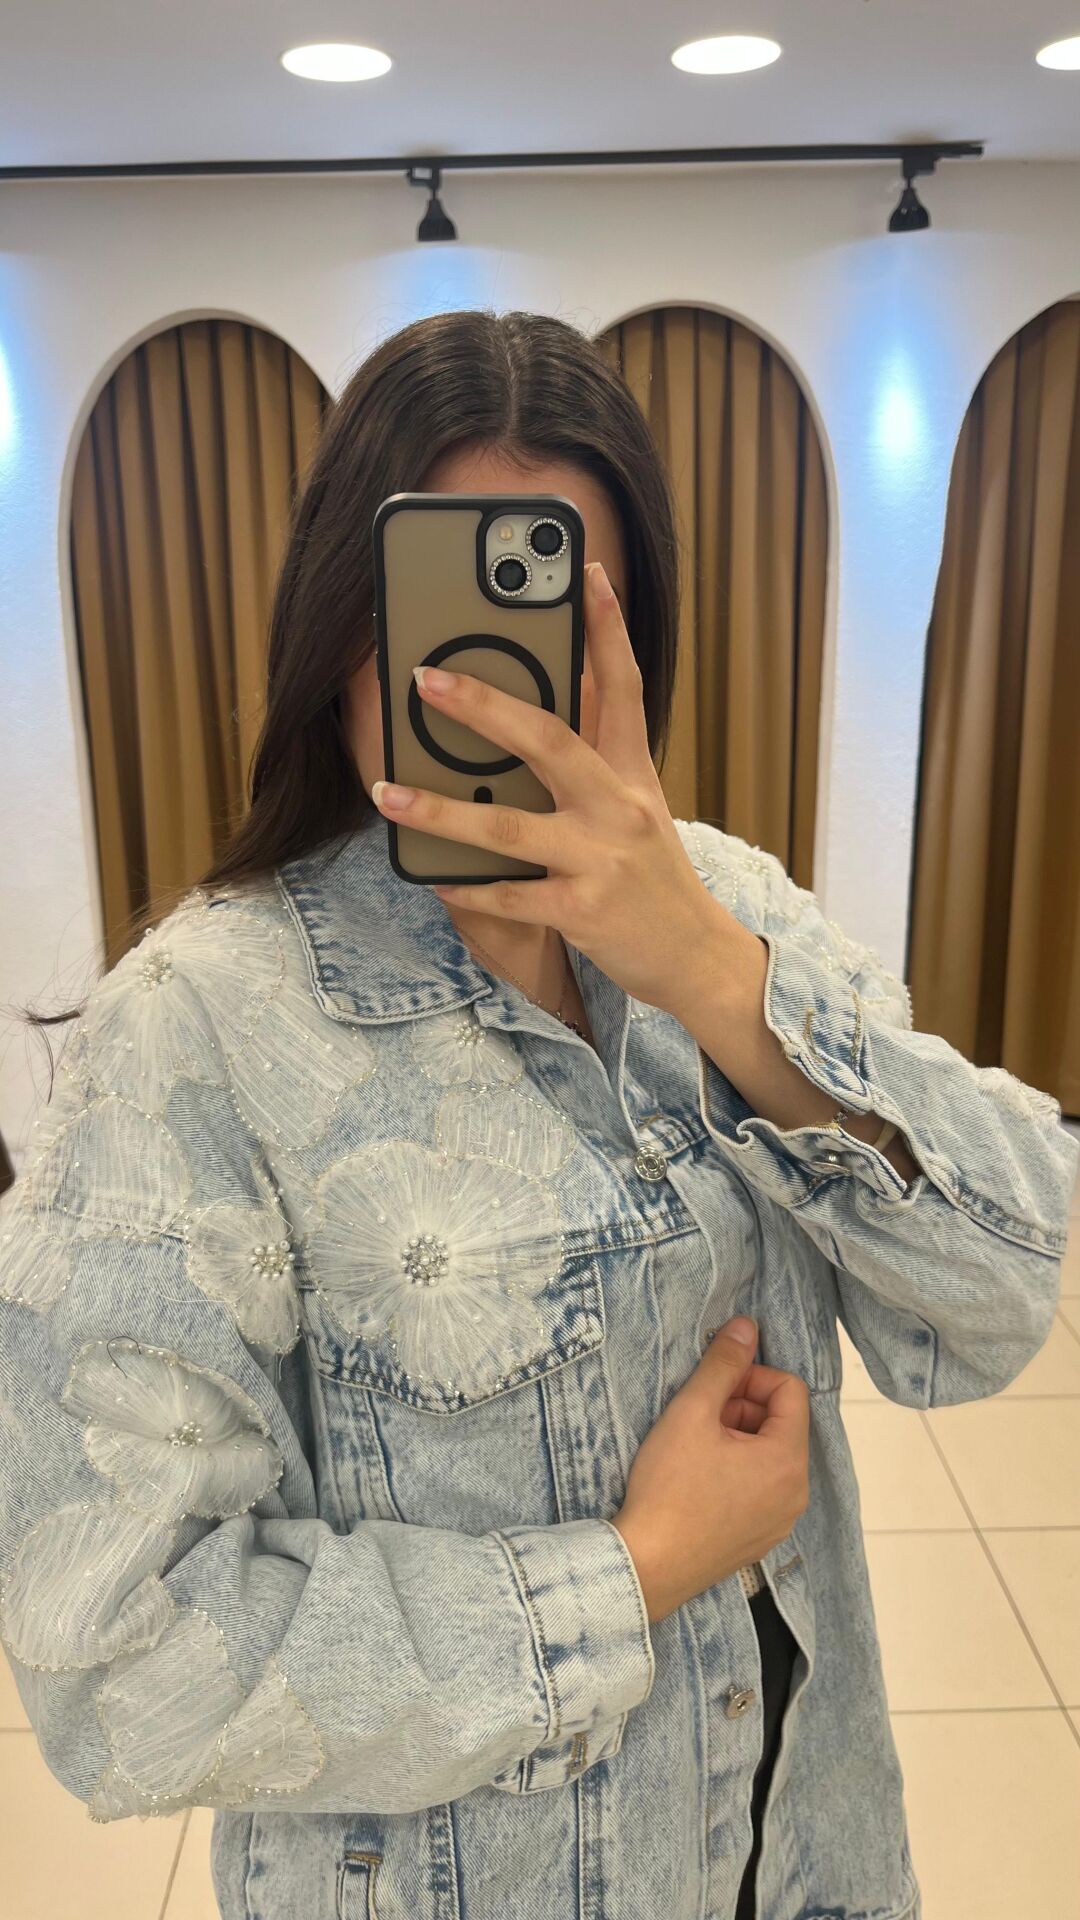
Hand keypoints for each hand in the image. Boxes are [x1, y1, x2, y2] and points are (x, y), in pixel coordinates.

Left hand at [369, 561, 729, 1011]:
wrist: (696, 956)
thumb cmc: (652, 876)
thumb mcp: (640, 805)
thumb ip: (600, 754)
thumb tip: (556, 696)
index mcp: (633, 772)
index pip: (626, 686)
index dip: (607, 627)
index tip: (587, 572)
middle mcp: (620, 806)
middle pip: (549, 740)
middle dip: (483, 705)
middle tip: (426, 678)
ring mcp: (602, 859)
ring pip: (508, 827)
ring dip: (441, 810)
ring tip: (388, 792)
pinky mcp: (584, 911)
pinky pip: (511, 898)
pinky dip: (467, 888)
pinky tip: (432, 877)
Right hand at [611, 1317, 810, 1625]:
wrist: (646, 1565)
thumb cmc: (668, 1488)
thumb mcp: (691, 1413)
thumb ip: (723, 1364)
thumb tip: (747, 1326)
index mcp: (788, 1459)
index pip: (790, 1390)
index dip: (751, 1378)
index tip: (713, 1391)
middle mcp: (796, 1493)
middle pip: (781, 1423)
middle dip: (742, 1409)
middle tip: (698, 1420)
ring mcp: (780, 1522)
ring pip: (770, 1456)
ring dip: (737, 1440)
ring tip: (694, 1451)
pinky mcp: (760, 1541)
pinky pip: (761, 1490)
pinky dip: (737, 1474)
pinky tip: (698, 1484)